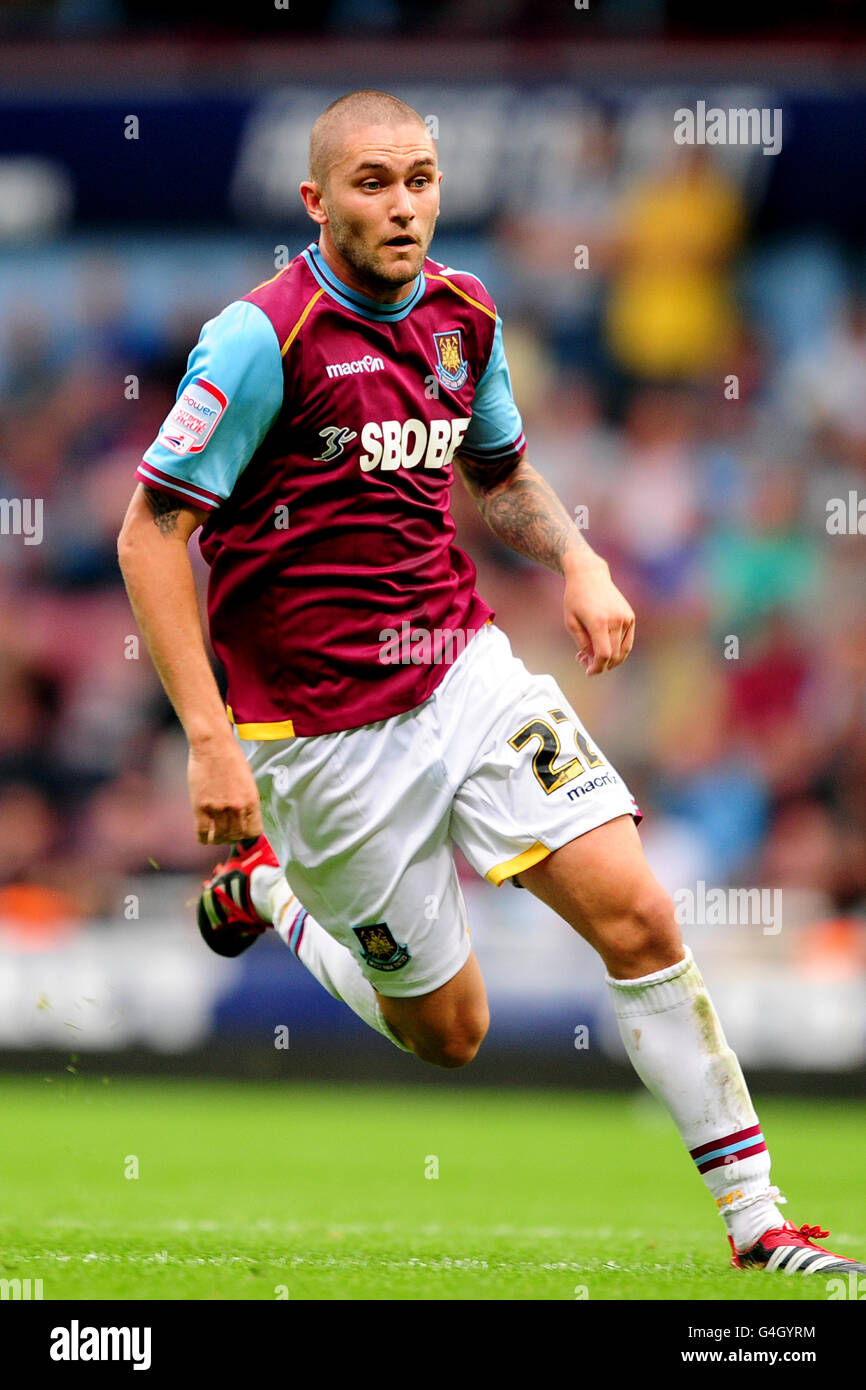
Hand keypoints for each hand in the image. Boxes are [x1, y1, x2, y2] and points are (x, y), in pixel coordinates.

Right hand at [188, 735, 263, 844]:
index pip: (253, 832)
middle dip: (231, 838)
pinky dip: (204, 839)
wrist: (213, 745)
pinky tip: (204, 837)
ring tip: (215, 836)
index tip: (242, 833)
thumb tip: (244, 819)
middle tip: (226, 835)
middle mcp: (237, 808)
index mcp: (252, 801)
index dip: (247, 835)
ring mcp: (219, 808)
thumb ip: (247, 801)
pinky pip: (202, 833)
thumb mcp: (248, 781)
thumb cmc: (231, 759)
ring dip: (217, 839)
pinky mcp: (201, 807)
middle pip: (236, 837)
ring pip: (219, 837)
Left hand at [562, 552, 634, 675]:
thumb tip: (594, 660)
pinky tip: (603, 646)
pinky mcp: (630, 616)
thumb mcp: (571, 622)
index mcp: (599, 622)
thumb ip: (583, 643)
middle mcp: (616, 620)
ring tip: (591, 654)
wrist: (589, 575)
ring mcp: (626, 618)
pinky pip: (627, 641)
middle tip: (584, 661)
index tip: (588, 672)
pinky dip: (617, 649)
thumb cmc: (575, 598)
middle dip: (600, 664)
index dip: (597, 668)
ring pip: (623, 651)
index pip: (604, 654)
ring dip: (609, 659)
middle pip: (614, 655)